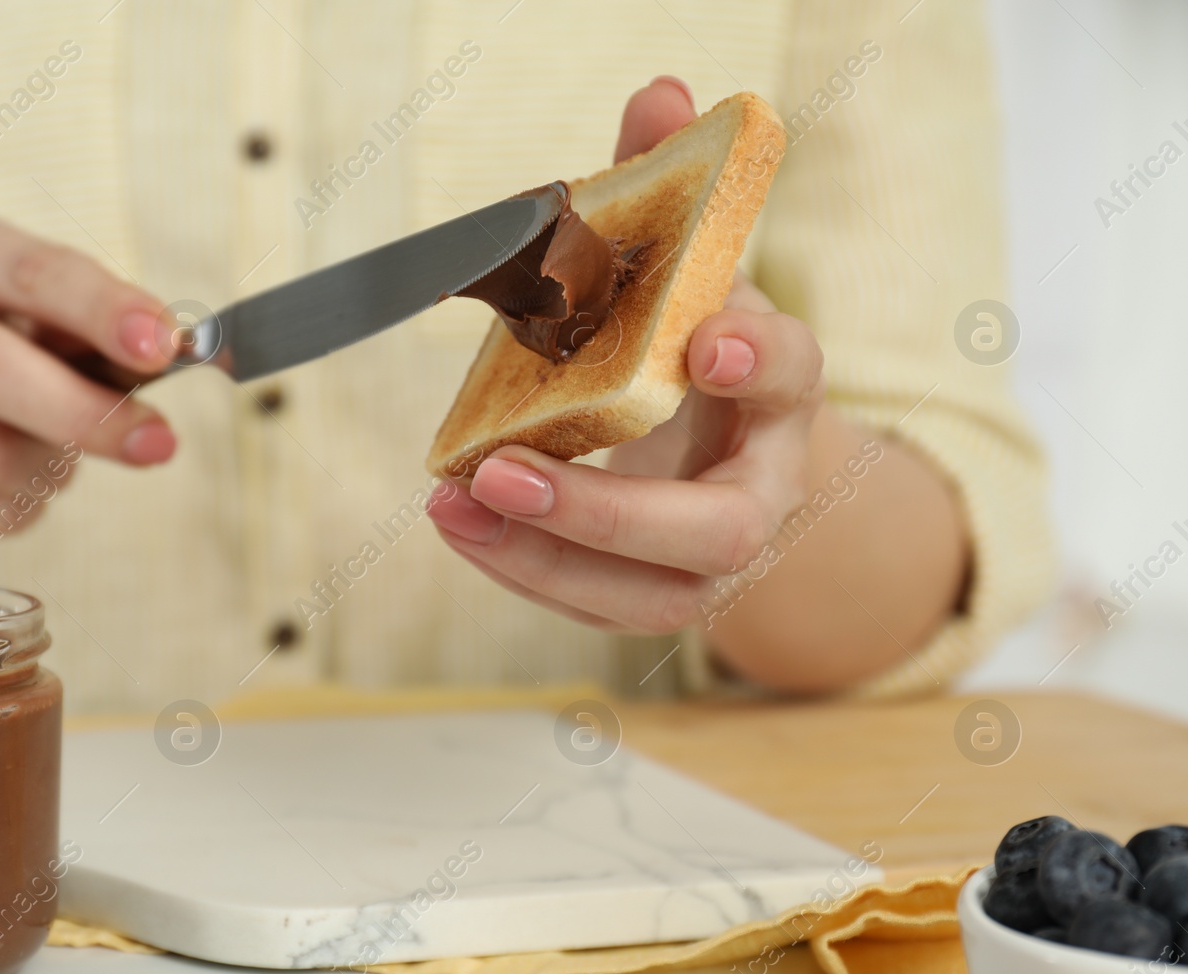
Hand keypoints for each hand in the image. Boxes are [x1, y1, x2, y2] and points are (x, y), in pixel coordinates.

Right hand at [0, 212, 176, 529]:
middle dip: (80, 414)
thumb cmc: (6, 344)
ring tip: (59, 454)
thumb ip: (110, 335)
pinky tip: (22, 484)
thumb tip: (187, 355)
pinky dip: (23, 508)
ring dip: (52, 469)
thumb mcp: (52, 316)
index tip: (162, 346)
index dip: (101, 311)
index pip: (32, 272)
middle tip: (158, 443)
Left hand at [426, 76, 826, 634]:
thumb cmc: (695, 352)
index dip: (759, 360)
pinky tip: (458, 525)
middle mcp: (762, 489)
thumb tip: (661, 94)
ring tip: (452, 509)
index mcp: (779, 393)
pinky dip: (524, 571)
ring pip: (652, 596)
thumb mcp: (686, 273)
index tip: (705, 346)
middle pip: (719, 528)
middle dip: (609, 510)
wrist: (727, 457)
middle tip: (505, 472)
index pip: (793, 375)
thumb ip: (666, 191)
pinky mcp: (660, 598)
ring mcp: (715, 563)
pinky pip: (598, 607)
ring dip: (544, 557)